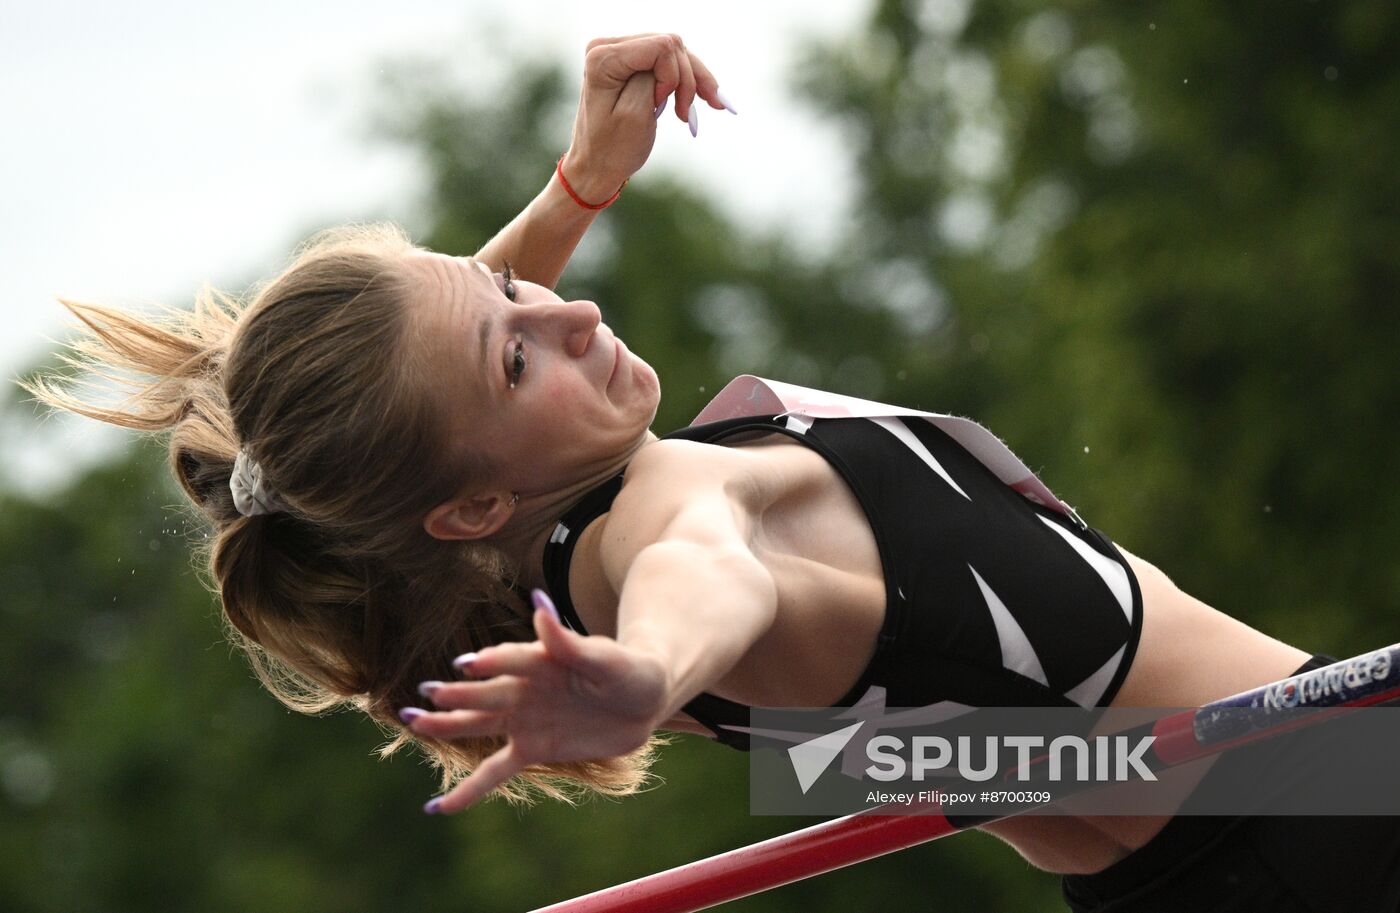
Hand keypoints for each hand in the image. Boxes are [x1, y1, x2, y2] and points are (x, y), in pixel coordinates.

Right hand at [403, 590, 670, 813]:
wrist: (643, 701)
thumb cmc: (628, 669)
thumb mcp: (605, 658)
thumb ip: (569, 642)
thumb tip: (541, 605)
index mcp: (540, 660)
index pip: (512, 660)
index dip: (493, 662)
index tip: (469, 665)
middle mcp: (524, 688)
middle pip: (486, 693)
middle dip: (458, 695)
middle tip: (426, 694)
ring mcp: (524, 719)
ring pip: (478, 725)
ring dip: (446, 725)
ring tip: (410, 722)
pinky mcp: (532, 747)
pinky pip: (495, 771)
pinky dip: (469, 790)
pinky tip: (438, 807)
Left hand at [563, 33, 734, 201]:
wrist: (596, 166)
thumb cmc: (612, 149)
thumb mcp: (635, 114)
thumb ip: (653, 77)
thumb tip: (671, 49)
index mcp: (602, 57)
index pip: (661, 46)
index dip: (673, 76)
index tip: (660, 105)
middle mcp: (608, 46)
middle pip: (670, 46)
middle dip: (687, 79)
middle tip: (686, 115)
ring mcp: (619, 52)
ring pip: (675, 53)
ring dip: (693, 81)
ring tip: (711, 104)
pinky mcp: (631, 62)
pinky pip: (668, 61)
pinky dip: (687, 80)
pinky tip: (705, 97)